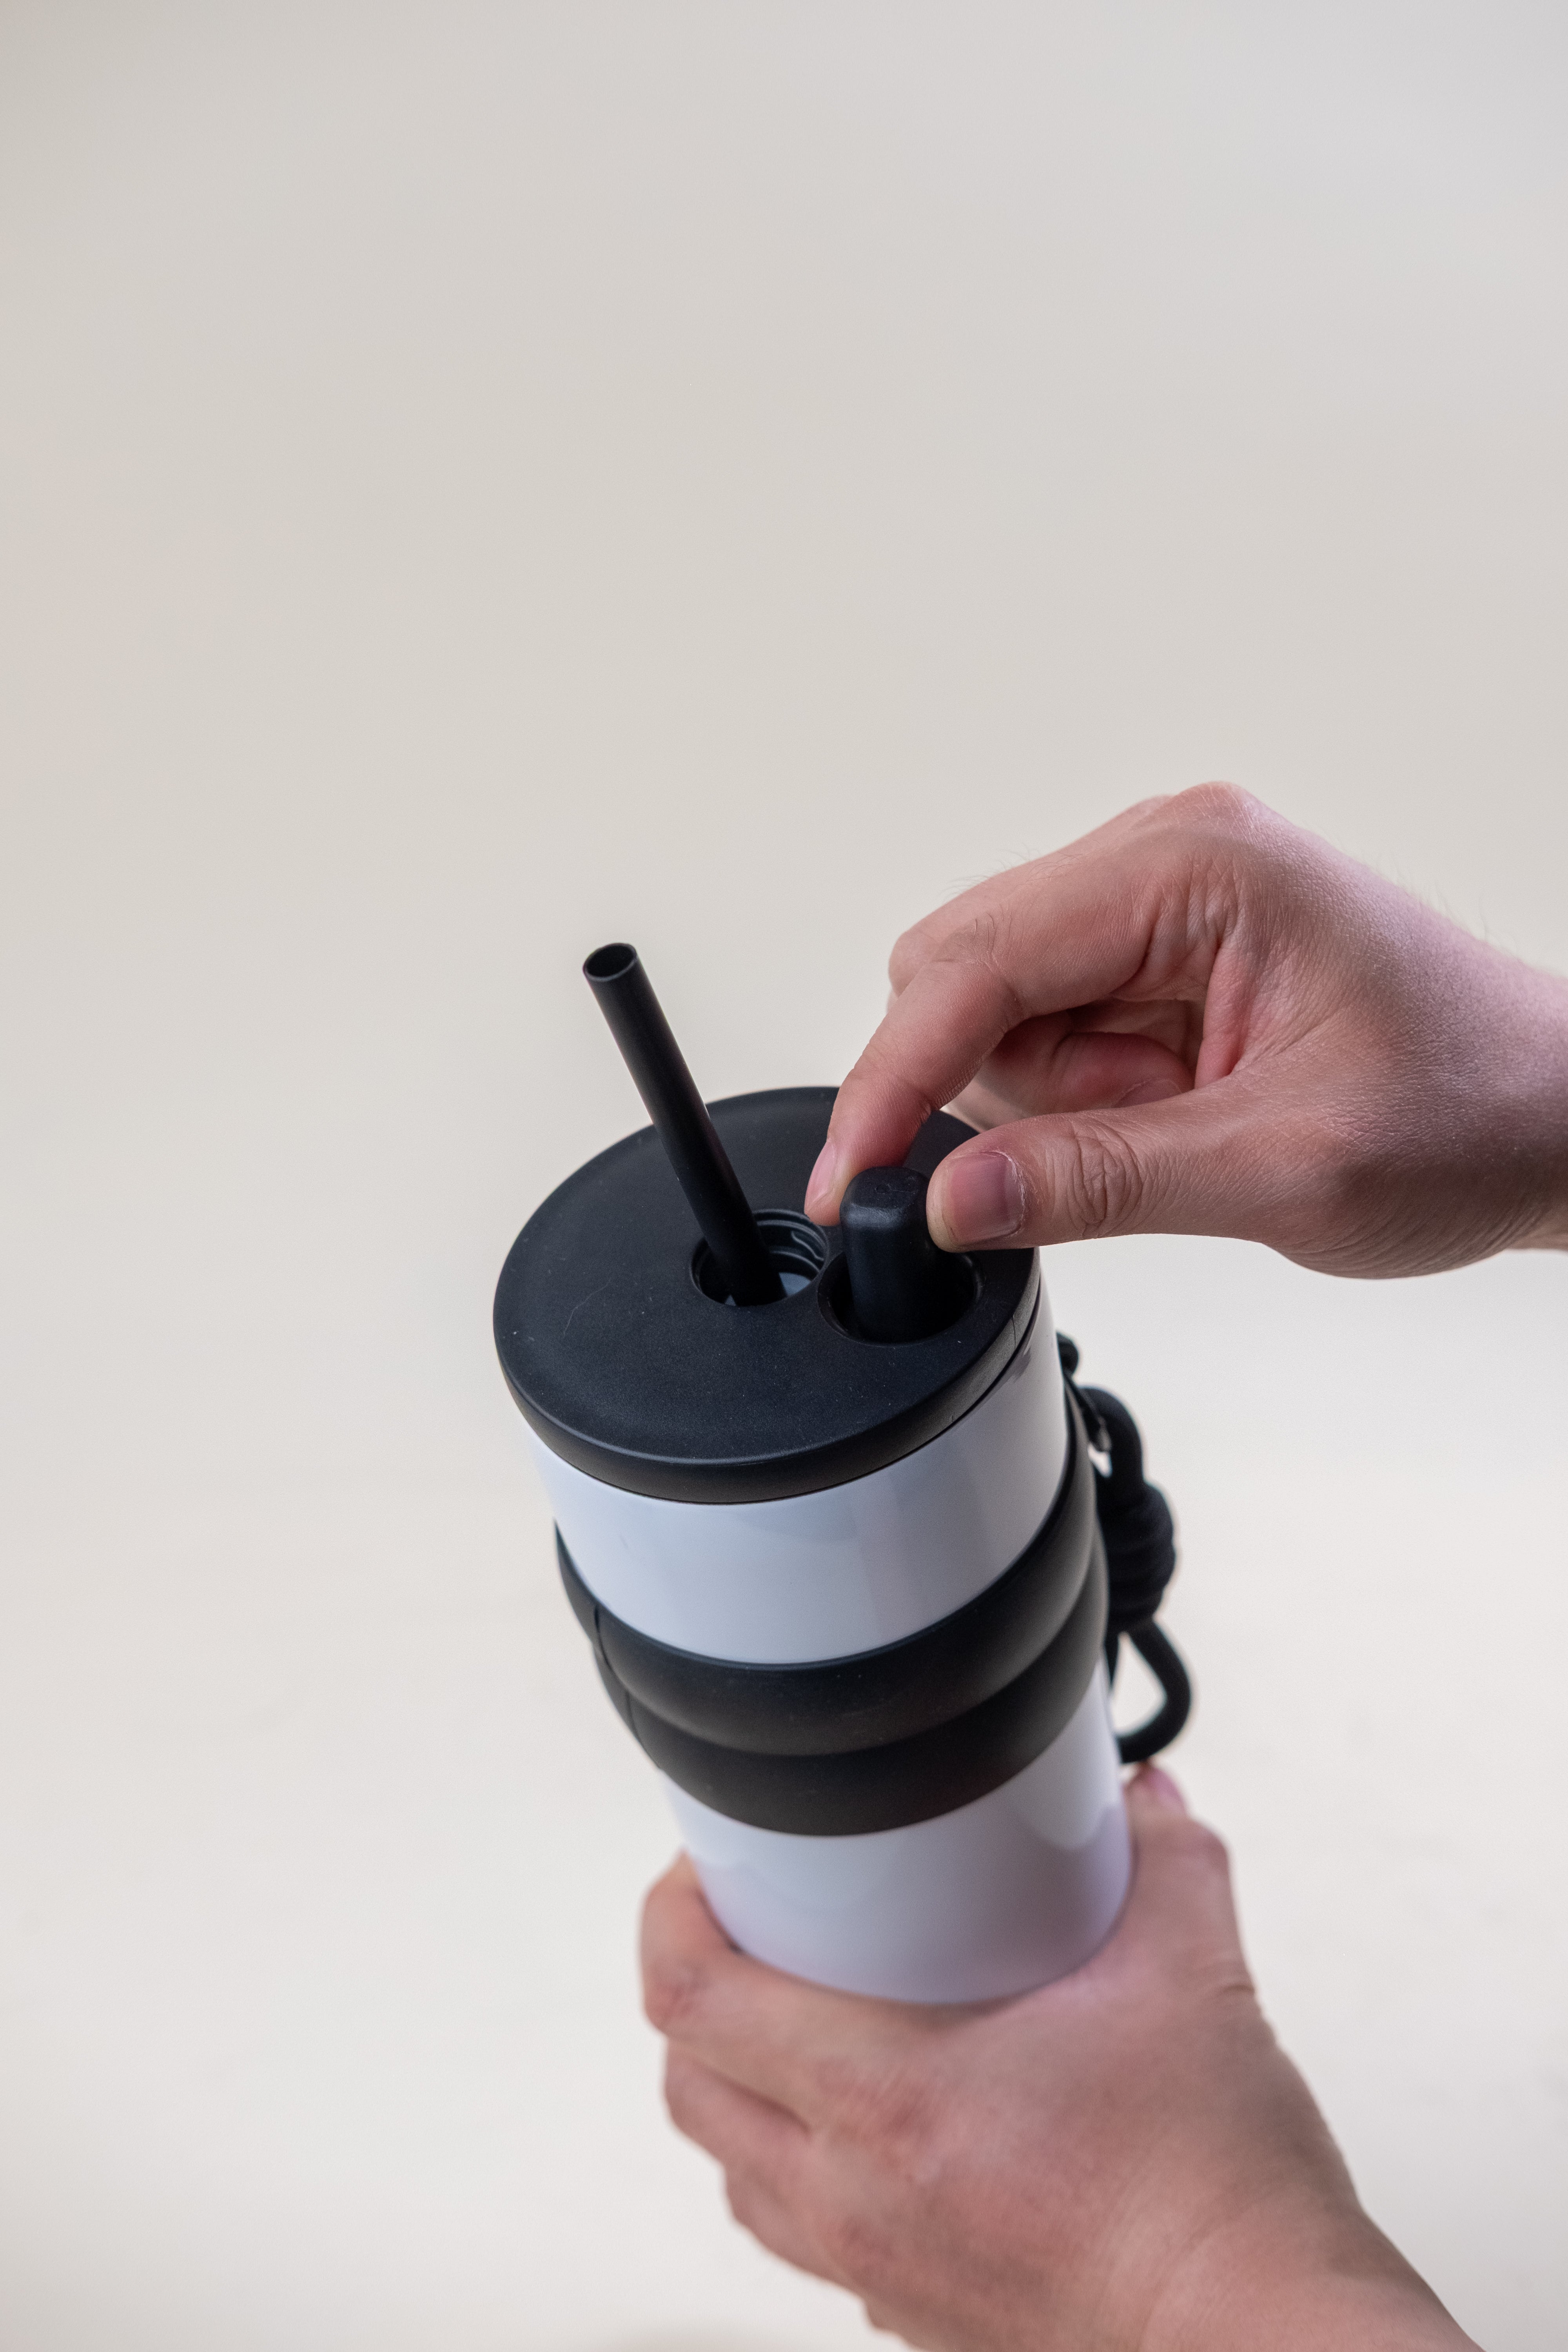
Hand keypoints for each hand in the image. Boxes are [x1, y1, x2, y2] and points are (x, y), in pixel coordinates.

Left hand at [641, 1770, 1477, 2351]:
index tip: (706, 1866)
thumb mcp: (1194, 1977)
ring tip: (798, 2015)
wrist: (1259, 2333)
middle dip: (697, 1991)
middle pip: (689, 2084)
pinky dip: (802, 2166)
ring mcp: (875, 2266)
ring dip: (740, 2086)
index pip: (694, 1999)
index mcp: (891, 2101)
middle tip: (752, 1925)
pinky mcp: (913, 2314)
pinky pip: (803, 2231)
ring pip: (734, 2170)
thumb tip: (1143, 1802)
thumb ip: (1165, 1862)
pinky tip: (868, 2119)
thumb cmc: (1217, 2192)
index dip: (672, 1914)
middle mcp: (856, 2197)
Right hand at [803, 786, 1567, 1275]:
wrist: (1554, 1119)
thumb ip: (1101, 1180)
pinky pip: (1050, 1032)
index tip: (853, 1177)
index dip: (893, 1078)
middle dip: (988, 1089)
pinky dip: (1080, 1099)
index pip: (980, 962)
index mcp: (1197, 865)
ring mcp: (1157, 902)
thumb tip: (951, 1199)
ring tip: (1181, 1132)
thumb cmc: (1469, 1112)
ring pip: (995, 1010)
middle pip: (962, 970)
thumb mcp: (1285, 1169)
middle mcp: (1165, 857)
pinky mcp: (1156, 956)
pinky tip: (1173, 1113)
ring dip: (1049, 1101)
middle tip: (1092, 1161)